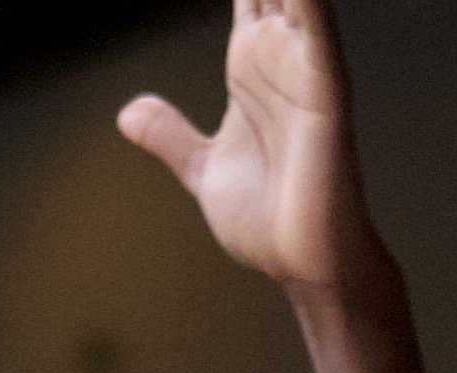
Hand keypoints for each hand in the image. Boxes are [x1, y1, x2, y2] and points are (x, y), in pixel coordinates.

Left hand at [122, 0, 369, 295]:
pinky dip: (312, 7)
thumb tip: (129, 111)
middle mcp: (282, 54)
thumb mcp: (204, 167)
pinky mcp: (327, 97)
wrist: (303, 263)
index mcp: (251, 62)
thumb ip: (170, 134)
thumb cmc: (268, 214)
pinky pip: (320, 36)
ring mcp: (307, 70)